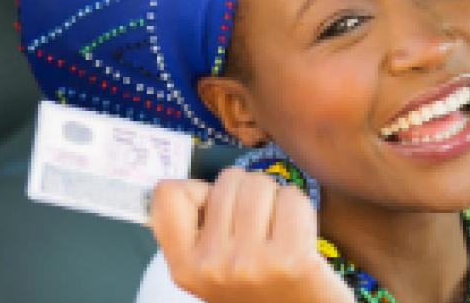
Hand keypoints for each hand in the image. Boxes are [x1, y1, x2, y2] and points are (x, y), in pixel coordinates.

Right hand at [149, 168, 353, 302]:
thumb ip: (198, 230)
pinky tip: (301, 238)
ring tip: (280, 232)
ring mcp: (250, 262)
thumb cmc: (262, 289)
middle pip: (227, 180)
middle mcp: (212, 265)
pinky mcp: (291, 258)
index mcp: (185, 267)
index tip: (216, 210)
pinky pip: (292, 198)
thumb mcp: (212, 269)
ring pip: (261, 185)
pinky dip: (301, 210)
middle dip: (248, 193)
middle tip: (259, 228)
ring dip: (276, 200)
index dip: (198, 191)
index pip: (168, 194)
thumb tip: (197, 184)